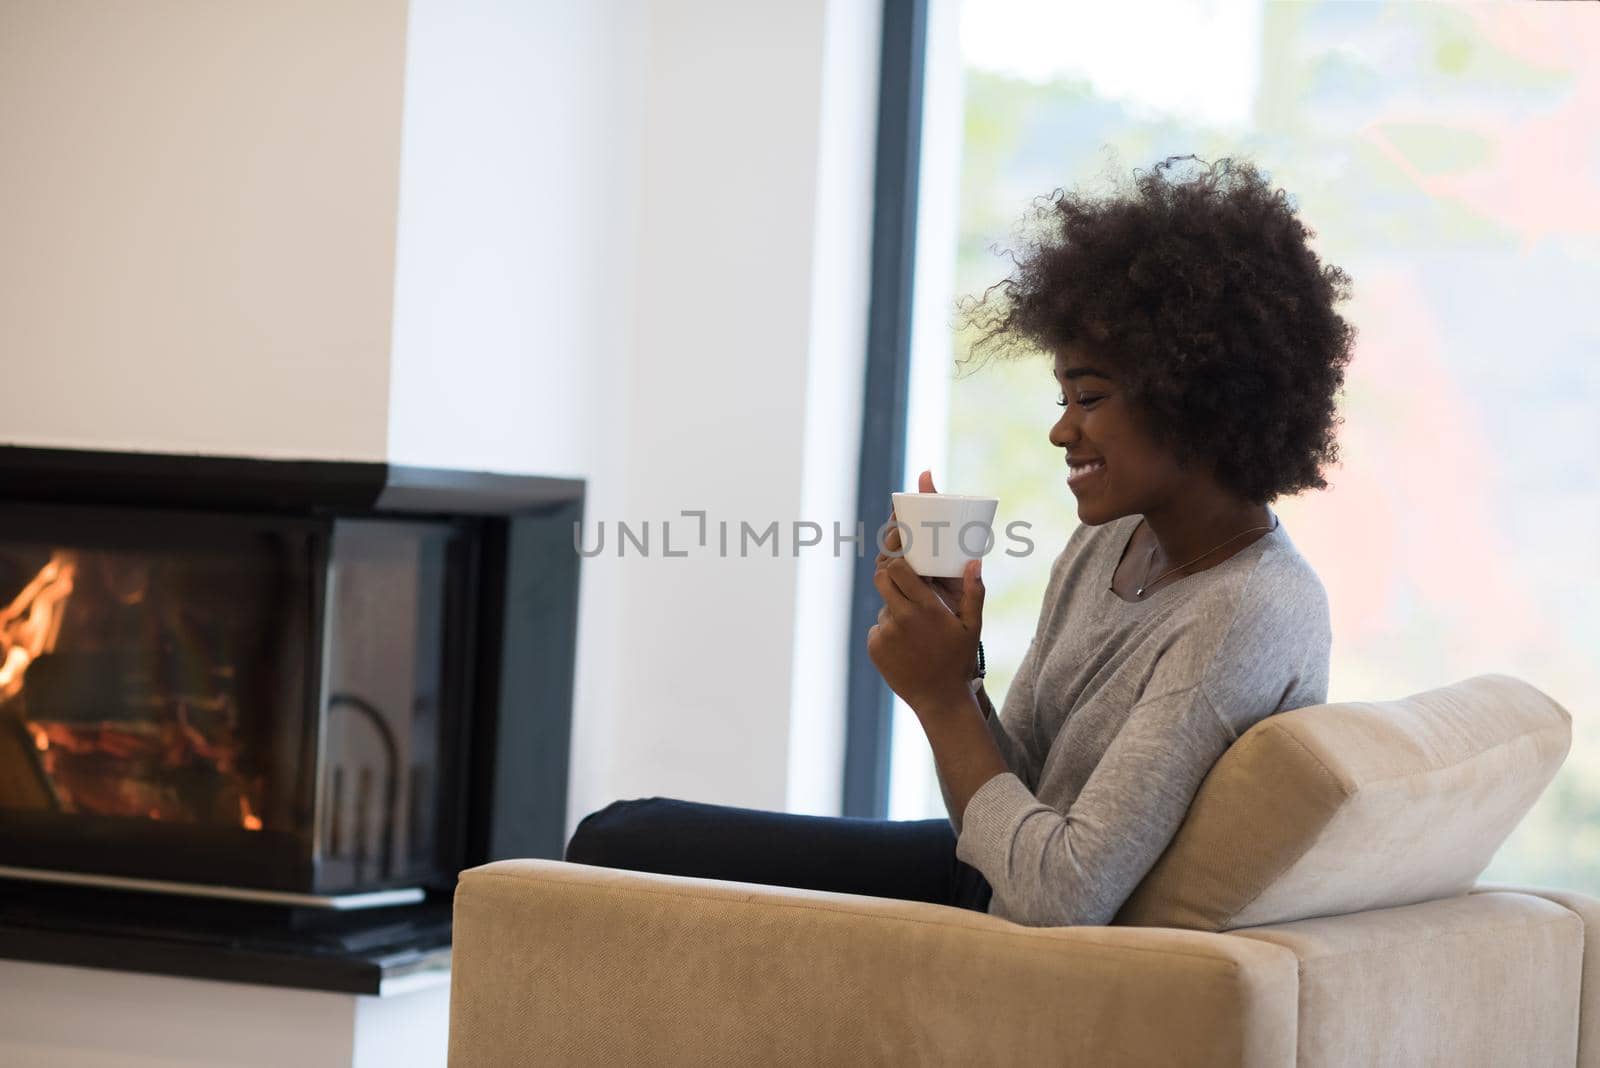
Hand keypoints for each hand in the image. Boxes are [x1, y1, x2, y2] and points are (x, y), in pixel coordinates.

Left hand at [869, 476, 984, 714]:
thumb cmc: (959, 660)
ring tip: (914, 629)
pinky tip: (905, 646)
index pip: (898, 569)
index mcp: (926, 608)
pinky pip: (877, 629)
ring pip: (882, 606)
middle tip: (901, 581)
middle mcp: (902, 618)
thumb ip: (974, 592)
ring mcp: (886, 634)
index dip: (897, 560)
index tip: (903, 558)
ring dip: (893, 609)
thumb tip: (975, 561)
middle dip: (889, 575)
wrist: (940, 700)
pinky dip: (887, 632)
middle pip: (881, 579)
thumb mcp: (972, 627)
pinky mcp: (875, 648)